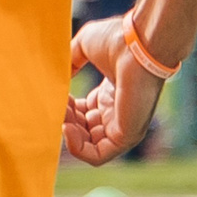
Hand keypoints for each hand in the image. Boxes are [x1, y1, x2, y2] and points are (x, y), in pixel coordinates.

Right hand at [66, 17, 170, 163]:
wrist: (139, 44)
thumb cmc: (118, 41)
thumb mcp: (83, 47)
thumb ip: (69, 61)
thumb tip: (57, 74)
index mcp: (110, 94)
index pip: (82, 114)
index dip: (64, 109)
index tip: (56, 96)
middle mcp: (118, 112)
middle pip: (83, 131)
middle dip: (64, 121)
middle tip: (58, 106)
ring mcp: (124, 125)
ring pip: (87, 145)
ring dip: (68, 134)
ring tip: (62, 116)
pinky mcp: (127, 135)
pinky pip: (98, 156)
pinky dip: (77, 148)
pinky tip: (67, 128)